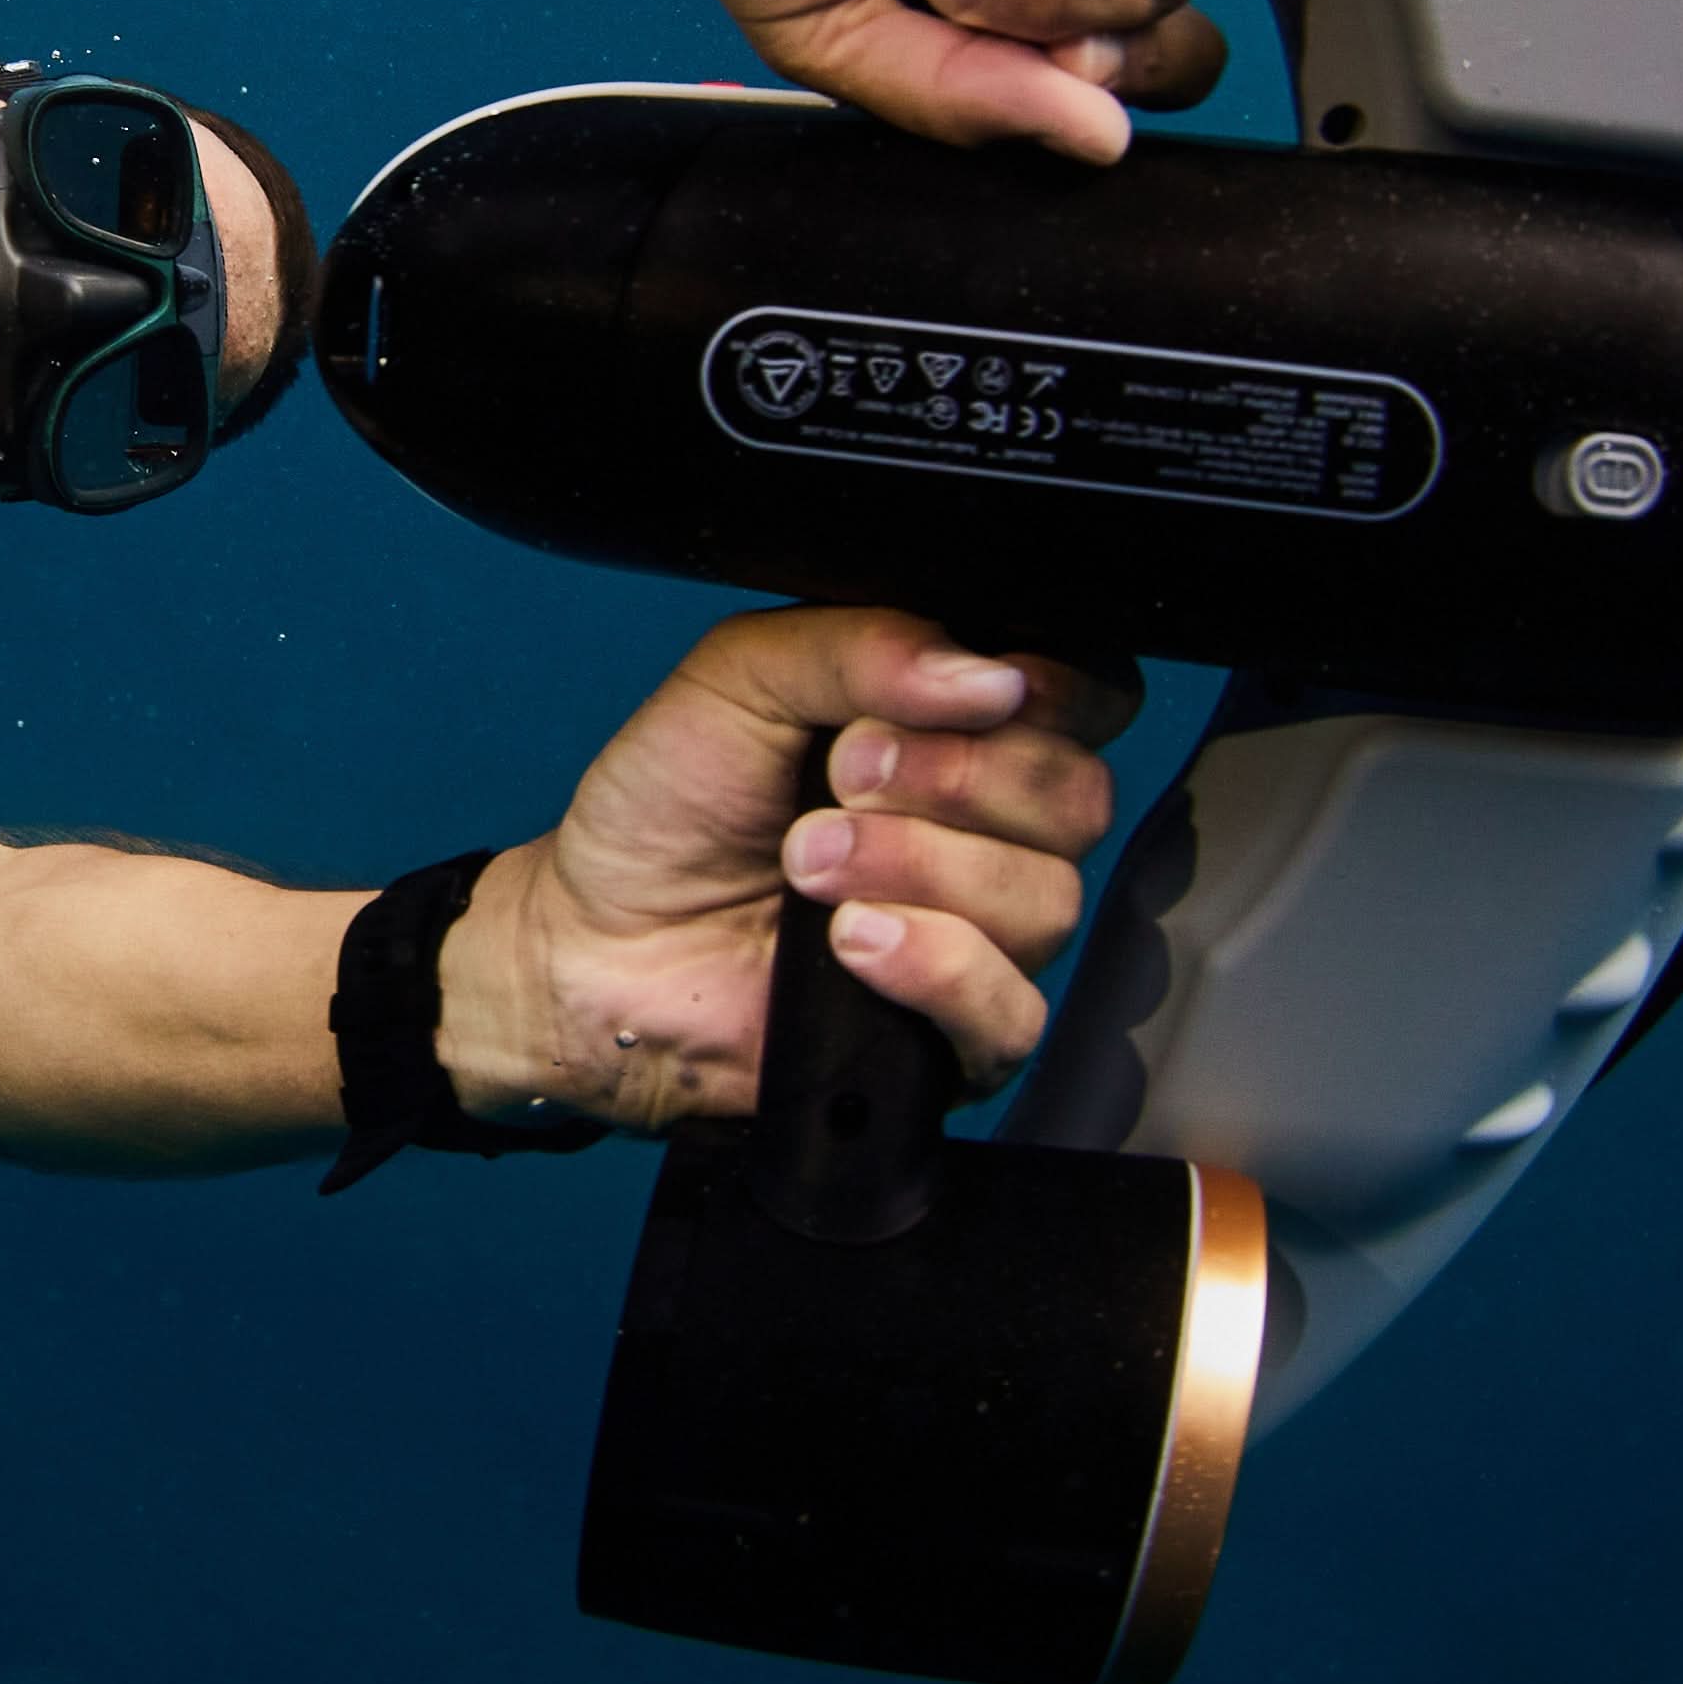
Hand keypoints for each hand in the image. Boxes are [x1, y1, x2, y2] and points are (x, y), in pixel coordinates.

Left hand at [437, 607, 1135, 1130]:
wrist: (590, 943)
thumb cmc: (668, 807)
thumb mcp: (741, 676)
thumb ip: (863, 644)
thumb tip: (991, 675)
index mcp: (962, 732)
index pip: (1092, 698)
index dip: (1046, 692)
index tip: (944, 694)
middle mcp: (991, 834)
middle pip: (1077, 797)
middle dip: (954, 777)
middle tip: (838, 776)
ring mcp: (981, 939)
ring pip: (1046, 900)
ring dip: (916, 868)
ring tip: (806, 862)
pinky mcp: (952, 1038)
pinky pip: (1011, 1010)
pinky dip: (934, 965)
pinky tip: (852, 944)